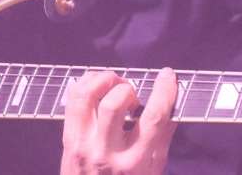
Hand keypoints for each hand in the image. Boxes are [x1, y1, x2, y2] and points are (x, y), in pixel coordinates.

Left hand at [60, 67, 177, 174]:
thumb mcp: (153, 169)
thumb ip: (163, 136)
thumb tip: (173, 102)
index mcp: (134, 163)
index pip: (152, 119)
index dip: (163, 92)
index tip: (168, 76)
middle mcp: (106, 152)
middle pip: (114, 104)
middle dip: (127, 89)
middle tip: (132, 96)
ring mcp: (83, 144)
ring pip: (87, 96)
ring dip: (103, 81)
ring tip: (114, 86)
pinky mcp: (68, 138)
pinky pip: (72, 99)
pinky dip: (86, 84)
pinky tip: (98, 87)